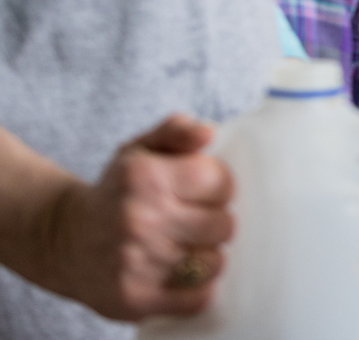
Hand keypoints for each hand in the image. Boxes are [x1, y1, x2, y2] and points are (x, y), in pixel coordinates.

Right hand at [30, 116, 235, 320]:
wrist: (64, 241)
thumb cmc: (117, 191)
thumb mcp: (141, 149)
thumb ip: (178, 130)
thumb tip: (207, 132)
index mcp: (145, 177)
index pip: (222, 183)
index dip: (219, 187)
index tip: (203, 192)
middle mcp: (138, 220)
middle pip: (224, 225)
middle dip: (215, 222)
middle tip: (194, 221)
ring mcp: (134, 263)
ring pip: (214, 263)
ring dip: (208, 257)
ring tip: (186, 247)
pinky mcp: (133, 299)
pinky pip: (197, 299)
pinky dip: (197, 290)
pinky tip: (180, 274)